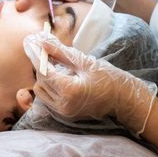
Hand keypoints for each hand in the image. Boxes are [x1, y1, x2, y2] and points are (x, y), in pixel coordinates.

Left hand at [23, 32, 156, 137]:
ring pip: (42, 90)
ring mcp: (64, 112)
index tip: (33, 44)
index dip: (37, 56)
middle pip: (41, 81)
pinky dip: (49, 86)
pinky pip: (48, 98)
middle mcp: (64, 105)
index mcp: (70, 91)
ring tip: (56, 64)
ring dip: (44, 76)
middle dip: (41, 65)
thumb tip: (42, 41)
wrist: (124, 100)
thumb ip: (60, 52)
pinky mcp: (65, 114)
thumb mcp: (85, 62)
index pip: (44, 72)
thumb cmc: (109, 78)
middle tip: (45, 50)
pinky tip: (59, 75)